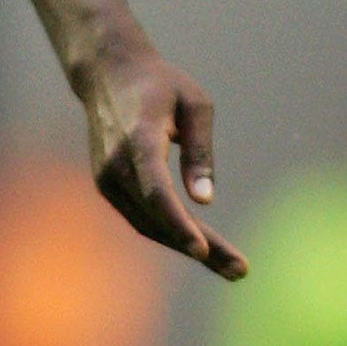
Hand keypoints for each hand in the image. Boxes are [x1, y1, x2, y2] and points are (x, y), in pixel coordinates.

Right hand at [75, 36, 247, 279]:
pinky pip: (141, 217)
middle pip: (157, 218)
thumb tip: (205, 200)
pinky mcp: (107, 186)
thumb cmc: (161, 84)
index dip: (178, 224)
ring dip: (187, 246)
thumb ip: (200, 151)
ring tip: (231, 265)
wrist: (108, 75)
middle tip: (240, 271)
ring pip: (148, 224)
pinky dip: (170, 232)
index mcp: (138, 140)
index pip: (156, 192)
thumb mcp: (195, 104)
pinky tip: (202, 243)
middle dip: (199, 247)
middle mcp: (116, 166)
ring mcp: (106, 179)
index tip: (202, 249)